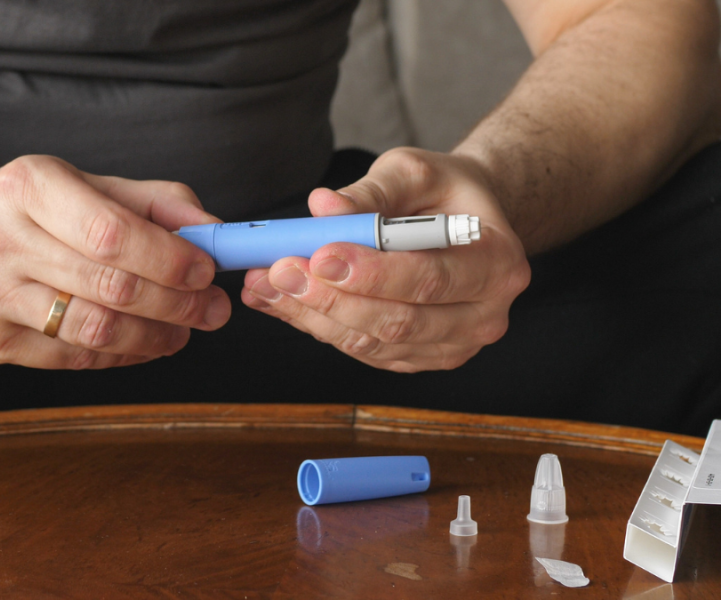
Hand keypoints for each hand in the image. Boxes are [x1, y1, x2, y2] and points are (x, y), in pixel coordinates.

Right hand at [0, 155, 230, 368]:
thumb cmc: (40, 211)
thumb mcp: (94, 186)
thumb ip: (159, 204)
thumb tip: (215, 234)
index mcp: (30, 186)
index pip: (112, 233)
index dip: (168, 259)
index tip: (207, 272)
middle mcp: (0, 239)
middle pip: (110, 286)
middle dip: (177, 304)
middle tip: (213, 310)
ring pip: (95, 330)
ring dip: (155, 336)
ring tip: (184, 330)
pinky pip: (75, 358)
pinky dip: (123, 354)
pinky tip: (145, 343)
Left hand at [241, 147, 529, 371]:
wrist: (462, 222)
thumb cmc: (444, 192)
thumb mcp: (414, 173)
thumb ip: (371, 192)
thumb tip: (322, 207)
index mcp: (497, 263)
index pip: (431, 278)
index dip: (372, 272)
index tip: (319, 255)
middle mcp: (484, 315)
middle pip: (400, 321)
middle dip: (331, 298)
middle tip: (280, 270)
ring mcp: (453, 344)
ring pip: (375, 343)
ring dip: (314, 316)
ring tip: (267, 283)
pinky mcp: (420, 356)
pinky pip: (364, 350)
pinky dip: (319, 326)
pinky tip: (282, 300)